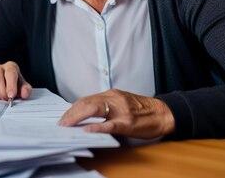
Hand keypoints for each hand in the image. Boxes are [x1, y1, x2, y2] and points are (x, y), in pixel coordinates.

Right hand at [0, 61, 32, 100]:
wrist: (8, 87)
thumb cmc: (16, 86)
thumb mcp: (24, 87)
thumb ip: (26, 89)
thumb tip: (24, 94)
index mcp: (11, 67)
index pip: (10, 73)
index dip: (11, 85)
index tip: (11, 95)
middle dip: (1, 90)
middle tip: (6, 99)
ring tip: (1, 99)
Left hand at [57, 89, 174, 138]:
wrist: (163, 113)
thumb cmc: (142, 110)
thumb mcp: (122, 102)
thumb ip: (106, 106)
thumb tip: (86, 114)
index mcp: (112, 94)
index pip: (86, 99)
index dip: (73, 108)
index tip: (64, 117)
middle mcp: (114, 99)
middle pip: (87, 102)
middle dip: (71, 113)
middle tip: (61, 123)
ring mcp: (121, 110)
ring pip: (94, 109)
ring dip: (77, 118)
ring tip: (67, 125)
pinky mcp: (128, 122)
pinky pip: (109, 124)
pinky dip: (96, 127)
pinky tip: (87, 130)